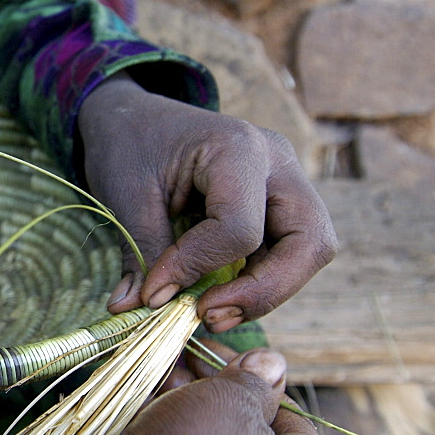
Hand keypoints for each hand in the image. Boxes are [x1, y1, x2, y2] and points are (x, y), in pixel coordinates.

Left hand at [77, 74, 336, 331]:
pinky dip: (257, 282)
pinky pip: (286, 253)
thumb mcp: (125, 196)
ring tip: (209, 312)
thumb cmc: (128, 146)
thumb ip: (139, 254)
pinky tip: (216, 296)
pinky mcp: (278, 206)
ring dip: (265, 292)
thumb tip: (134, 309)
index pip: (240, 228)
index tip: (153, 293)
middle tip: (208, 316)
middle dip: (264, 292)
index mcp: (238, 147)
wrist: (134, 118)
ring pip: (308, 253)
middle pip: (309, 243)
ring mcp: (285, 183)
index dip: (197, 268)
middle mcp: (277, 163)